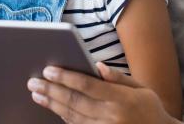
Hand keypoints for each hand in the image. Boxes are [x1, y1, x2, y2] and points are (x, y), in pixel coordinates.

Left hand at [27, 62, 178, 123]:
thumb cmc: (150, 110)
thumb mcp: (141, 89)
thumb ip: (118, 77)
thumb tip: (97, 66)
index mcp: (120, 99)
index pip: (87, 85)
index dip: (65, 77)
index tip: (48, 70)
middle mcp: (110, 116)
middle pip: (74, 101)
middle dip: (51, 90)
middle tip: (33, 82)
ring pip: (71, 116)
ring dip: (52, 104)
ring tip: (37, 94)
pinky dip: (63, 117)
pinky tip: (53, 107)